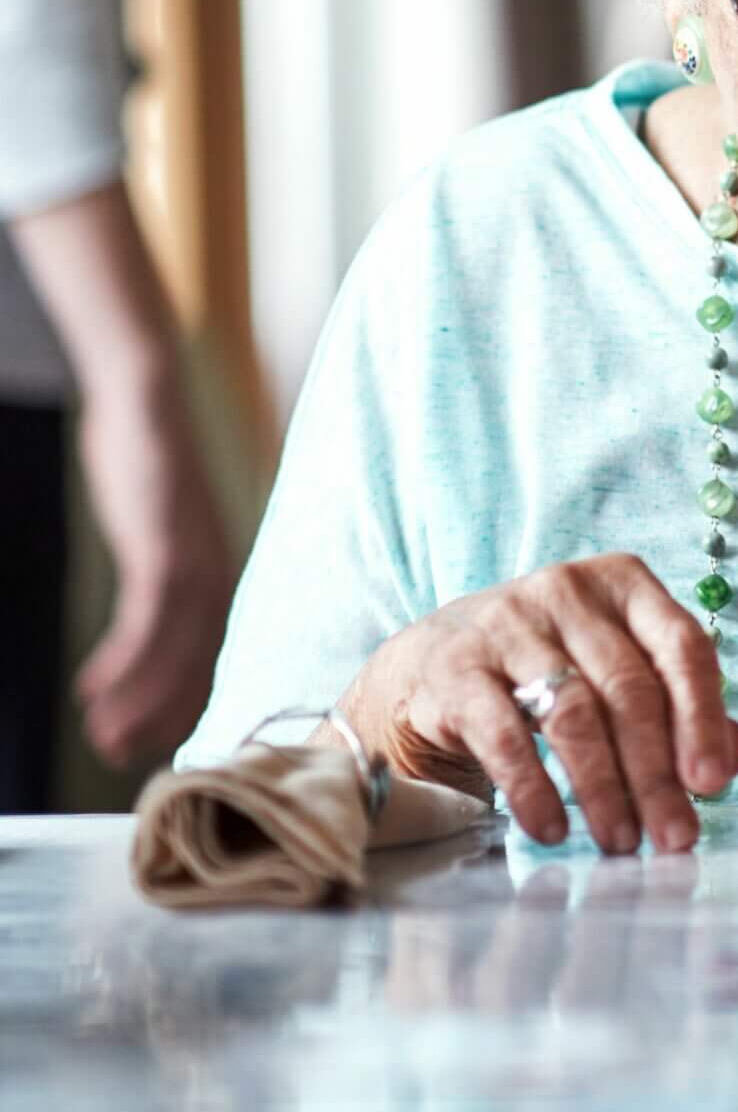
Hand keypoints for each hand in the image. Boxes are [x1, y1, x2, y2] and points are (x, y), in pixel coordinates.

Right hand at [72, 372, 231, 765]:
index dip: (185, 699)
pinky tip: (92, 688)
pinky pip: (148, 618)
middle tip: (126, 757)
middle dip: (164, 713)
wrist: (146, 405)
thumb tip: (153, 614)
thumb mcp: (163, 527)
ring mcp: (196, 558)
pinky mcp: (165, 545)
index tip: (159, 740)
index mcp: (221, 570)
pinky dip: (123, 659)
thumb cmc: (150, 467)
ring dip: (138, 699)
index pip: (213, 652)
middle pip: (199, 660)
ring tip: (104, 740)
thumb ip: (165, 570)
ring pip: (174, 649)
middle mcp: (219, 571)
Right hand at [338, 553, 737, 854]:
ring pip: (574, 714)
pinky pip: (505, 736)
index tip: (713, 783)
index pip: (682, 647)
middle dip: (657, 774)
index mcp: (624, 585)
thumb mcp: (615, 675)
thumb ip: (679, 710)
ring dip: (604, 789)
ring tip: (622, 842)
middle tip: (674, 836)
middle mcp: (568, 592)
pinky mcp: (457, 670)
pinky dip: (534, 789)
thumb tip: (734, 758)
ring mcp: (508, 625)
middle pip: (630, 690)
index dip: (703, 717)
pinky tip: (552, 830)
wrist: (427, 668)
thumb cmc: (546, 671)